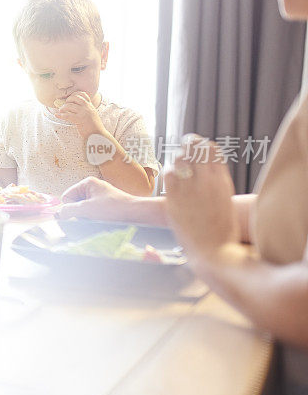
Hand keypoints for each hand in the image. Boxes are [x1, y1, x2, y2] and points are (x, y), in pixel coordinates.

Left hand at [55, 92, 103, 137]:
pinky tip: (57, 115)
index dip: (76, 94)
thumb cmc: (94, 127)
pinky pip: (67, 116)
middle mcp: (87, 108)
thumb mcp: (93, 115)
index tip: (70, 97)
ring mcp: (83, 113)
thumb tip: (77, 109)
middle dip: (69, 99)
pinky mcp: (79, 119)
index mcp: (90, 106)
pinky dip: (61, 115)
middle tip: (66, 103)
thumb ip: (87, 110)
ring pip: (70, 105)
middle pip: (76, 98)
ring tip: (61, 110)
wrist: (98, 135)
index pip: (84, 95)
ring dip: (63, 107)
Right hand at [58, 177, 138, 219]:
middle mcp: (92, 188)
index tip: (80, 213)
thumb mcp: (87, 209)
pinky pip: (92, 214)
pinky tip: (103, 220)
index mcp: (87, 183)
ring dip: (88, 217)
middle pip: (75, 203)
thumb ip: (69, 210)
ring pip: (83, 210)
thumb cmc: (114, 208)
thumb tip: (58, 214)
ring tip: (99, 218)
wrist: (136, 214)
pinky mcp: (105, 206)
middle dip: (80, 213)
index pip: (67, 196)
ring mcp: (99, 197)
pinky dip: (95, 219)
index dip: (70, 207)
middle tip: (91, 216)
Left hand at [163, 135, 239, 258]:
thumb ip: (217, 183)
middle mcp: (207, 182)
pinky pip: (168, 175)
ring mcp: (190, 190)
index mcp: (223, 182)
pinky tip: (171, 175)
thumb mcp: (226, 201)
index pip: (212, 150)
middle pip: (195, 149)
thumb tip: (209, 169)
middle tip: (186, 142)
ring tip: (179, 157)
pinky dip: (169, 171)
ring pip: (179, 159)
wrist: (215, 252)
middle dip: (190, 144)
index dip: (204, 144)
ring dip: (179, 156)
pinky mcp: (175, 200)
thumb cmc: (223, 230)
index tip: (200, 143)